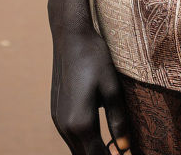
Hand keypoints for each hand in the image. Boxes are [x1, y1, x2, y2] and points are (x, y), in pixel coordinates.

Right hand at [49, 20, 131, 153]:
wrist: (70, 36)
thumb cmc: (94, 58)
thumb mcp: (112, 87)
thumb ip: (118, 120)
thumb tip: (124, 149)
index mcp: (81, 123)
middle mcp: (65, 126)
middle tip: (121, 151)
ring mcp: (58, 119)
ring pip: (76, 149)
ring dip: (92, 151)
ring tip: (112, 147)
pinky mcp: (56, 111)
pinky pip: (70, 137)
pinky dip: (84, 142)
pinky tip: (98, 136)